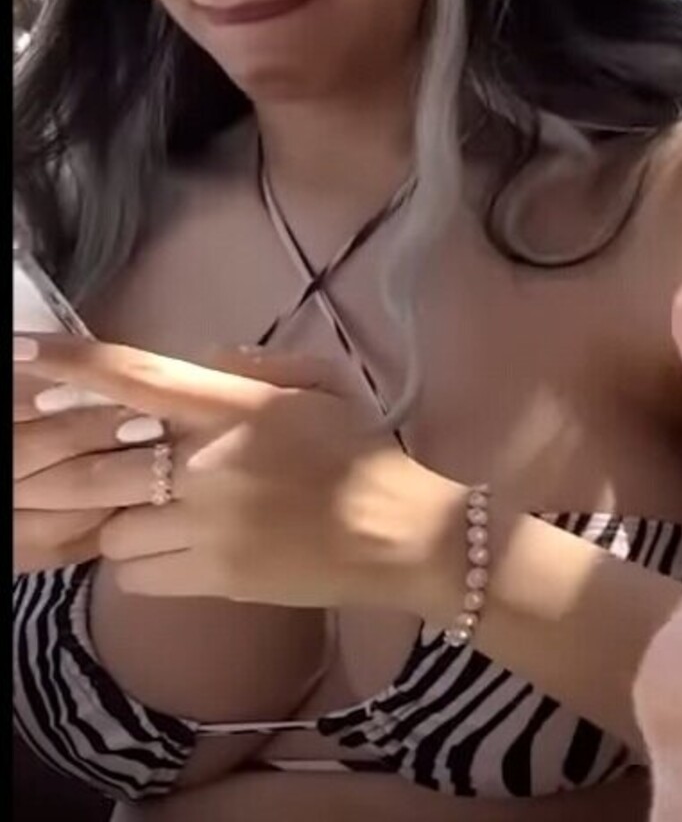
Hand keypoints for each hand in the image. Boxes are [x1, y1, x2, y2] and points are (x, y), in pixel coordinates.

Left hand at [14, 338, 466, 614]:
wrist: (396, 533)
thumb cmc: (360, 452)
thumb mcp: (319, 383)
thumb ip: (254, 366)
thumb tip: (200, 360)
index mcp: (235, 405)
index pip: (136, 377)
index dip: (72, 364)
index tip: (21, 351)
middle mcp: (210, 463)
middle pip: (100, 465)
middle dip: (63, 468)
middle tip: (46, 464)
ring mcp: (209, 525)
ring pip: (113, 526)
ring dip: (116, 518)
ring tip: (145, 511)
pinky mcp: (214, 577)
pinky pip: (135, 574)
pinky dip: (137, 563)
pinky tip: (165, 549)